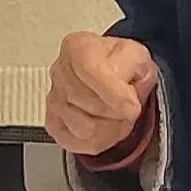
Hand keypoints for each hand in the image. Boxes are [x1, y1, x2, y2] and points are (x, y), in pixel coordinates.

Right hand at [47, 31, 160, 156]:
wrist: (114, 74)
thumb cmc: (121, 64)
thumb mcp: (137, 55)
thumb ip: (134, 69)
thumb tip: (126, 99)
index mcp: (78, 47)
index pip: (91, 71)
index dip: (114, 94)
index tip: (132, 108)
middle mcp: (60, 72)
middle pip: (90, 104)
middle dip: (119, 112)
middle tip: (130, 107)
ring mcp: (54, 98)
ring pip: (85, 128)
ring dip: (111, 128)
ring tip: (118, 116)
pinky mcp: (53, 122)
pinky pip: (76, 143)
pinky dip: (99, 141)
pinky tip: (106, 127)